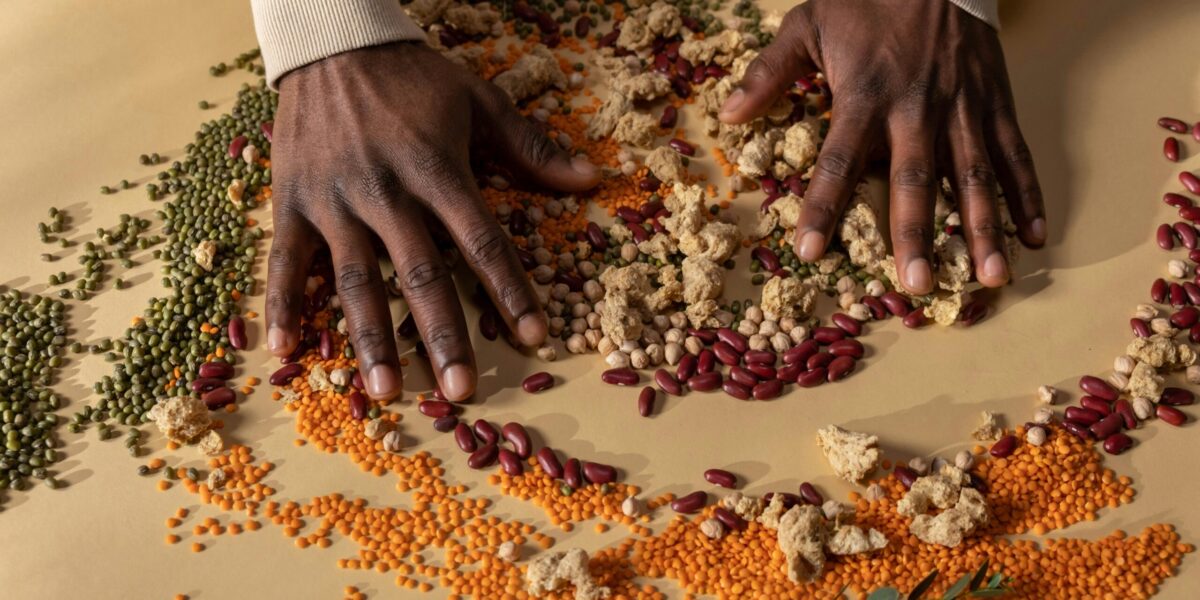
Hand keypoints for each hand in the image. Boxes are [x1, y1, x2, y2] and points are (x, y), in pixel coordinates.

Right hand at [268, 42, 598, 400]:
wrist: (330, 40)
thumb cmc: (413, 76)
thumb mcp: (478, 99)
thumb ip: (530, 146)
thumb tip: (589, 181)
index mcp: (436, 168)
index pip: (481, 240)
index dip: (509, 290)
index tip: (533, 337)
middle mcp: (385, 190)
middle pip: (420, 273)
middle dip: (443, 335)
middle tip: (461, 390)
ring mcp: (333, 199)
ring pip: (354, 279)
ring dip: (371, 338)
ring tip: (386, 391)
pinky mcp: (291, 200)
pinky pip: (285, 260)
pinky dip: (281, 305)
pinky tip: (285, 352)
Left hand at [720, 0, 1044, 293]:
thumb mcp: (806, 24)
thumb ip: (770, 73)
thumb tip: (730, 115)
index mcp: (864, 95)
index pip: (839, 162)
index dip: (822, 207)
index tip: (810, 251)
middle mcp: (916, 109)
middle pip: (915, 181)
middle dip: (915, 235)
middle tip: (915, 285)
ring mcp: (962, 107)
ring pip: (976, 176)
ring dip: (983, 229)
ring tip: (991, 277)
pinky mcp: (996, 102)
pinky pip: (1015, 153)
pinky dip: (1028, 195)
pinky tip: (1034, 237)